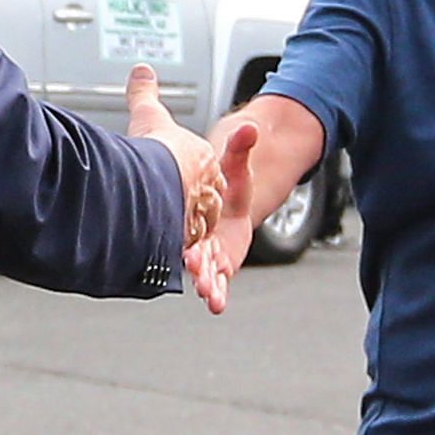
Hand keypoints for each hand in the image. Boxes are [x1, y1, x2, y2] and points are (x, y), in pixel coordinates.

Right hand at [125, 65, 224, 246]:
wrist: (162, 180)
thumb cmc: (158, 150)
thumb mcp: (151, 116)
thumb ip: (145, 94)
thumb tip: (140, 70)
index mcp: (202, 165)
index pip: (198, 174)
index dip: (185, 178)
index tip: (171, 182)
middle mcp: (204, 194)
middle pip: (198, 205)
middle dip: (186, 211)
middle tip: (168, 216)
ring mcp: (199, 222)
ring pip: (194, 233)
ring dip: (186, 239)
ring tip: (173, 245)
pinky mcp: (190, 246)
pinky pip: (186, 255)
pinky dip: (181, 259)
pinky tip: (173, 263)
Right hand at [184, 118, 258, 311]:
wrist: (229, 201)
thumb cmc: (221, 182)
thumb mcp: (233, 164)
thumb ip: (239, 148)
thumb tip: (251, 128)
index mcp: (190, 211)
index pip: (183, 224)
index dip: (185, 236)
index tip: (188, 249)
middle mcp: (194, 235)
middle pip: (192, 251)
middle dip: (195, 265)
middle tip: (197, 274)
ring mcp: (206, 253)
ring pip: (203, 271)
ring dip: (205, 283)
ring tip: (208, 294)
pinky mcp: (218, 265)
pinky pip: (217, 281)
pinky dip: (217, 293)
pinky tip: (217, 305)